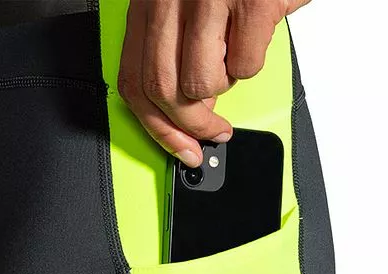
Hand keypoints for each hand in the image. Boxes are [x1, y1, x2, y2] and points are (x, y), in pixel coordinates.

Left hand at [117, 0, 309, 165]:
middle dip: (190, 124)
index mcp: (149, 1)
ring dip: (223, 86)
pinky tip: (254, 36)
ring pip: (202, 84)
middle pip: (162, 90)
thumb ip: (174, 50)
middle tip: (212, 131)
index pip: (133, 79)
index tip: (177, 145)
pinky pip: (246, 66)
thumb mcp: (184, 3)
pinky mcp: (252, 2)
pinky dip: (252, 63)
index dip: (154, 125)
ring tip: (233, 58)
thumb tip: (185, 108)